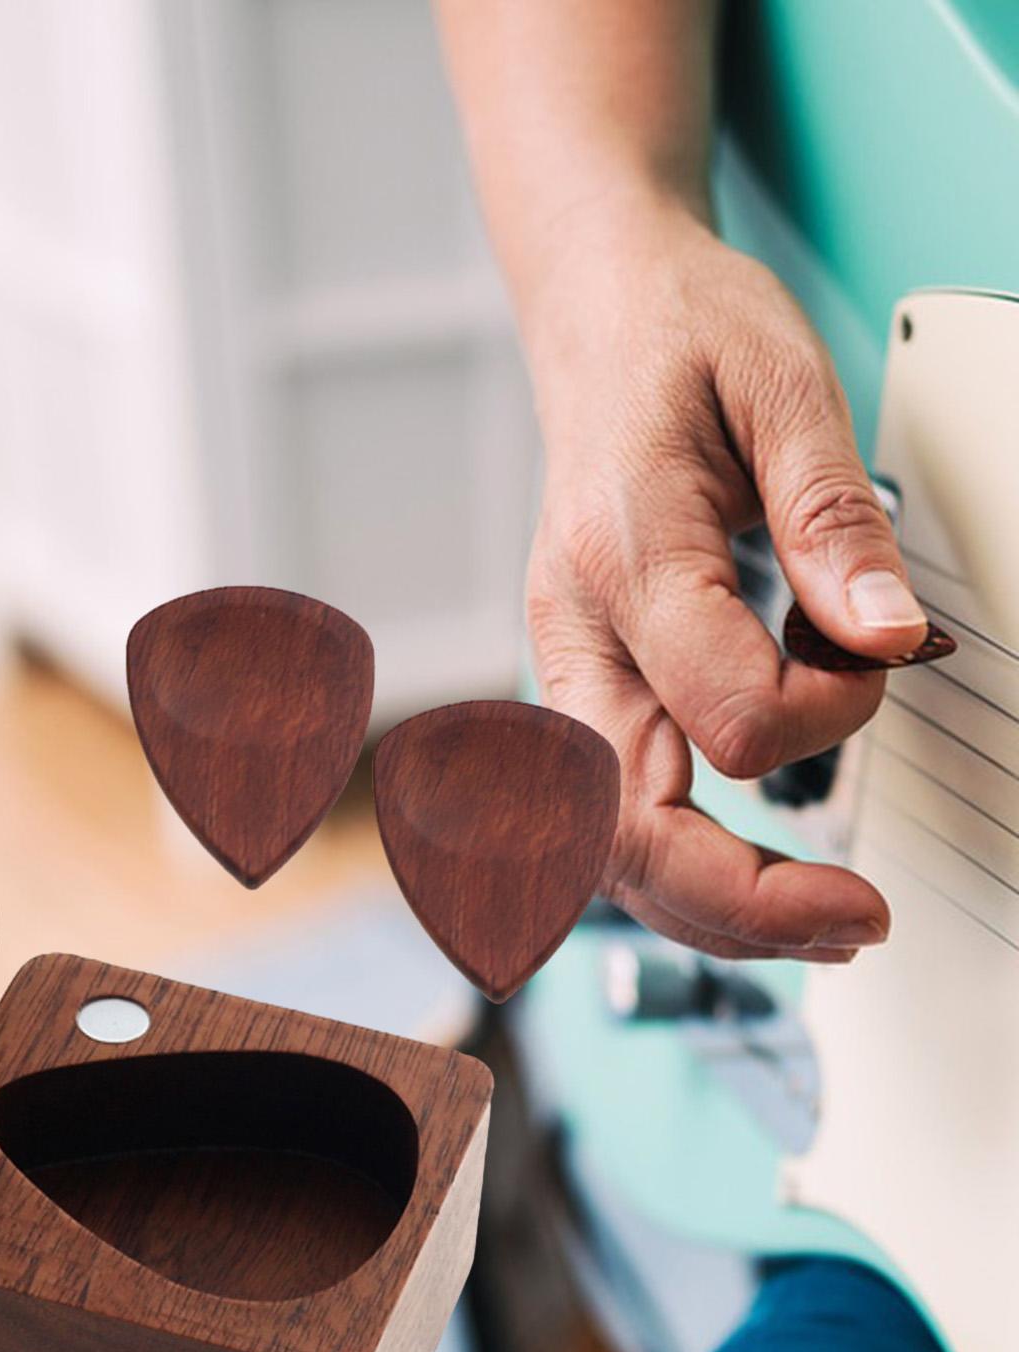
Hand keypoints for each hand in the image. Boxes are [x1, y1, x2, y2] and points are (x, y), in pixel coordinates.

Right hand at [521, 206, 927, 960]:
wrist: (595, 325)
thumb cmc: (679, 340)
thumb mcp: (785, 385)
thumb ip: (834, 522)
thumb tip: (890, 643)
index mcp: (624, 557)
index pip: (727, 715)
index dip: (830, 716)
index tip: (881, 656)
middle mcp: (574, 634)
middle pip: (630, 829)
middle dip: (746, 899)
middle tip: (858, 920)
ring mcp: (566, 671)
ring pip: (609, 849)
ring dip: (713, 906)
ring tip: (820, 920)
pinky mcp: (581, 689)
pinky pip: (613, 816)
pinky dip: (683, 866)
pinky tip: (751, 875)